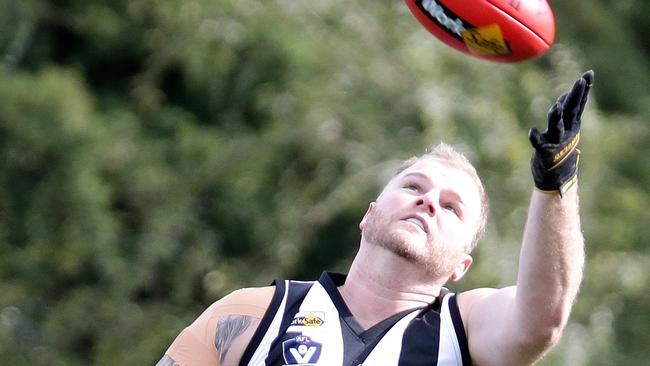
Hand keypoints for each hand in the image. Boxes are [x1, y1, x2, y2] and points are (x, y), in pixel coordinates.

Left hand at [528, 70, 593, 195]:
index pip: (578, 104)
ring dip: (556, 117)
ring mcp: (556, 142)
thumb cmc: (559, 150)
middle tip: (581, 81)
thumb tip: (566, 94)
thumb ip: (565, 112)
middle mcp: (566, 132)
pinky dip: (536, 138)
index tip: (589, 73)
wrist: (556, 178)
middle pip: (571, 110)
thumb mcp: (566, 129)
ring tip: (555, 106)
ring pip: (557, 127)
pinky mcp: (544, 152)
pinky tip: (531, 132)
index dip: (583, 89)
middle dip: (576, 96)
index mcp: (572, 125)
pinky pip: (539, 144)